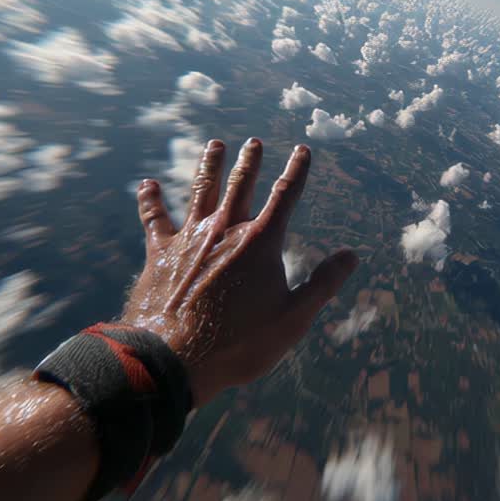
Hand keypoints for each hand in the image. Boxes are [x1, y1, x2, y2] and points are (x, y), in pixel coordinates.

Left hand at [120, 138, 357, 405]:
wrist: (175, 357)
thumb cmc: (239, 344)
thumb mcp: (293, 319)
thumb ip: (323, 284)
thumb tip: (351, 255)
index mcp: (260, 243)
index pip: (285, 196)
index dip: (297, 171)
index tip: (302, 150)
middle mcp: (225, 230)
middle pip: (241, 185)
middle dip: (250, 162)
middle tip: (254, 143)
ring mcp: (189, 238)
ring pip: (201, 190)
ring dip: (210, 165)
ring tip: (215, 145)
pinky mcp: (159, 252)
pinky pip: (154, 217)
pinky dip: (151, 200)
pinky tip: (148, 183)